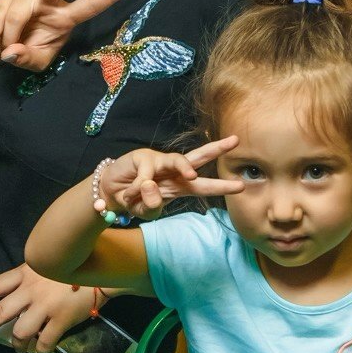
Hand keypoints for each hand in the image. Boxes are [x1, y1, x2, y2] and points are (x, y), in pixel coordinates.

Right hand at [0, 0, 130, 70]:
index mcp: (65, 18)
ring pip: (18, 13)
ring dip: (10, 33)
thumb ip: (26, 59)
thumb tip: (11, 52)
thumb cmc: (29, 50)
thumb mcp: (35, 62)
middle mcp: (49, 1)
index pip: (88, 7)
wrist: (5, 41)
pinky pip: (0, 13)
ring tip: (8, 45)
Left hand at [0, 263, 101, 352]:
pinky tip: (40, 349)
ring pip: (20, 332)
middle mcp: (31, 290)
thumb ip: (31, 276)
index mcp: (26, 273)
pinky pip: (44, 342)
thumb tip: (17, 293)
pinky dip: (39, 349)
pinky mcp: (61, 319)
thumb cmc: (75, 264)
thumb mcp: (48, 263)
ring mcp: (45, 306)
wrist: (102, 269)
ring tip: (18, 349)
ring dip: (16, 344)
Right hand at [96, 138, 241, 219]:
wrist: (110, 193)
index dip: (222, 186)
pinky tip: (129, 194)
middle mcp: (173, 171)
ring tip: (192, 176)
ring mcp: (158, 162)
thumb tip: (151, 187)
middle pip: (198, 157)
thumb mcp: (145, 211)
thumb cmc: (135, 201)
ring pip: (177, 159)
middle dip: (217, 149)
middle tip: (235, 141)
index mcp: (180, 186)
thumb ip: (151, 205)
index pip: (204, 185)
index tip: (241, 185)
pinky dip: (138, 188)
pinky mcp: (142, 157)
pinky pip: (146, 175)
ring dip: (186, 166)